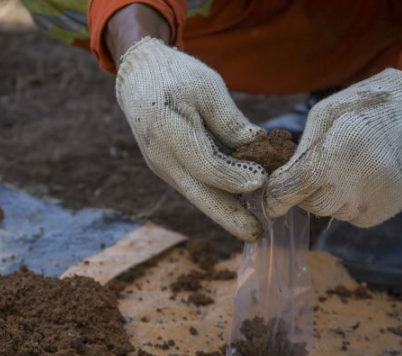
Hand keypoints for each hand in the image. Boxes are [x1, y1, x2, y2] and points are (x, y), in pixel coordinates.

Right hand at [115, 38, 266, 240]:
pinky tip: (238, 206)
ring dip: (225, 211)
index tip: (263, 181)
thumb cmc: (176, 77)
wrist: (138, 80)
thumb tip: (258, 144)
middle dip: (229, 216)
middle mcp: (163, 157)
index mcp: (169, 130)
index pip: (206, 163)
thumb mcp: (207, 87)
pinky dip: (216, 197)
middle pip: (199, 193)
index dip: (235, 175)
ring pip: (197, 195)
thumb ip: (230, 120)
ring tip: (253, 226)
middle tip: (256, 234)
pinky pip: (194, 188)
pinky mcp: (168, 170)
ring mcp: (163, 167)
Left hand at [265, 68, 401, 226]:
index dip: (275, 199)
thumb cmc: (362, 106)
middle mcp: (355, 184)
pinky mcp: (389, 207)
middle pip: (312, 206)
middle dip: (306, 193)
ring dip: (330, 197)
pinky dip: (350, 203)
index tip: (269, 204)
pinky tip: (362, 178)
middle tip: (318, 170)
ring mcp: (375, 199)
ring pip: (333, 213)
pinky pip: (354, 216)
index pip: (291, 191)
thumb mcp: (322, 116)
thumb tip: (276, 183)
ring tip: (346, 168)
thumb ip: (298, 153)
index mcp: (334, 156)